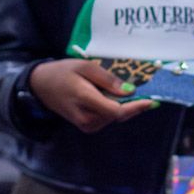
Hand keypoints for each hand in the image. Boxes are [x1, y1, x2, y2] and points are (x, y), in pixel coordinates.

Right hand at [29, 59, 157, 133]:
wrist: (41, 86)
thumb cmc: (64, 72)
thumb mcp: (86, 67)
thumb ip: (108, 80)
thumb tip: (129, 91)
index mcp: (85, 100)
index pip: (116, 111)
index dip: (136, 107)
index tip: (152, 101)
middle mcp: (86, 118)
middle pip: (118, 114)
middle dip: (132, 103)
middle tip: (143, 90)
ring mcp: (86, 125)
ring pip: (114, 116)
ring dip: (122, 105)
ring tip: (116, 88)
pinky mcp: (87, 126)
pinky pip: (107, 117)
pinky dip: (114, 108)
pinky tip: (110, 96)